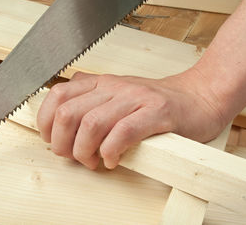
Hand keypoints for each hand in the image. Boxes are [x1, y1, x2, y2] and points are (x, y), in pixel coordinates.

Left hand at [37, 70, 226, 169]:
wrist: (198, 97)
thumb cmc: (157, 103)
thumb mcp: (119, 94)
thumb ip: (91, 98)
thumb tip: (60, 110)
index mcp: (102, 83)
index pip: (58, 95)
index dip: (46, 121)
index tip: (51, 139)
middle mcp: (115, 88)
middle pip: (69, 112)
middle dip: (62, 142)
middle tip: (72, 156)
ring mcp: (136, 99)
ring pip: (91, 124)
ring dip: (84, 151)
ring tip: (93, 161)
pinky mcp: (156, 113)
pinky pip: (123, 133)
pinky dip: (111, 152)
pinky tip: (113, 160)